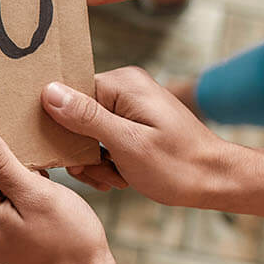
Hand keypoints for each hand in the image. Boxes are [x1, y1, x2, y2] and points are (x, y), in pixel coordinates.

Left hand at [0, 119, 113, 263]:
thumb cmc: (66, 242)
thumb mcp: (33, 193)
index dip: (2, 147)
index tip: (29, 153)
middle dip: (13, 162)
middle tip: (43, 173)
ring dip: (23, 175)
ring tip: (47, 187)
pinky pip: (6, 196)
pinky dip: (26, 189)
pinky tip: (46, 197)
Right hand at [41, 67, 243, 207]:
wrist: (215, 180)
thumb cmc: (177, 165)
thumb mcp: (127, 143)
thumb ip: (86, 117)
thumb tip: (48, 91)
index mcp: (122, 83)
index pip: (67, 97)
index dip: (63, 130)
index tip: (76, 161)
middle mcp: (123, 87)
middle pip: (73, 116)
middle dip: (81, 151)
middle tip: (102, 175)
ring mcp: (127, 103)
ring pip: (84, 132)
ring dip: (93, 161)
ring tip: (115, 178)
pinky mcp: (131, 121)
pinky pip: (99, 138)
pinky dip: (103, 160)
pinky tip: (118, 176)